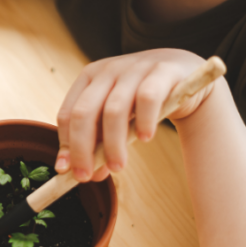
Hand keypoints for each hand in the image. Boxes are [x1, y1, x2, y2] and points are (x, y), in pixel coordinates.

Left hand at [55, 49, 215, 181]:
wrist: (180, 72)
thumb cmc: (140, 99)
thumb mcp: (116, 117)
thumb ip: (100, 141)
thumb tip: (90, 174)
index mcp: (88, 78)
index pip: (67, 114)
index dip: (65, 144)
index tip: (66, 171)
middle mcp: (107, 71)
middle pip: (84, 113)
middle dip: (82, 149)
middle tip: (86, 177)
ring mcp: (134, 69)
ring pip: (114, 110)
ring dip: (113, 144)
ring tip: (118, 167)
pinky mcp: (161, 72)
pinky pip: (148, 98)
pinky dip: (144, 121)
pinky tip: (145, 138)